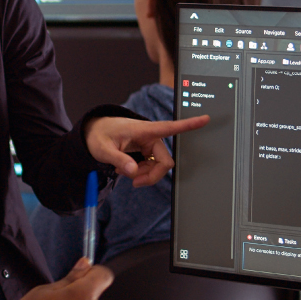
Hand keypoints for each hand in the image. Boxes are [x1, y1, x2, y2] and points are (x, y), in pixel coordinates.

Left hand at [84, 115, 208, 186]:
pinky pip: (151, 168)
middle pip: (165, 163)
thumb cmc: (98, 135)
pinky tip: (126, 168)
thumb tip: (132, 171)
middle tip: (132, 181)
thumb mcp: (102, 149)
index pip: (170, 127)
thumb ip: (118, 160)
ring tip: (123, 169)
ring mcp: (150, 146)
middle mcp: (151, 138)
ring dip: (143, 175)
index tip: (206, 118)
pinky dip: (140, 173)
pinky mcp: (147, 153)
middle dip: (150, 175)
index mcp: (144, 130)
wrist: (94, 133)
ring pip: (158, 168)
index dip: (189, 124)